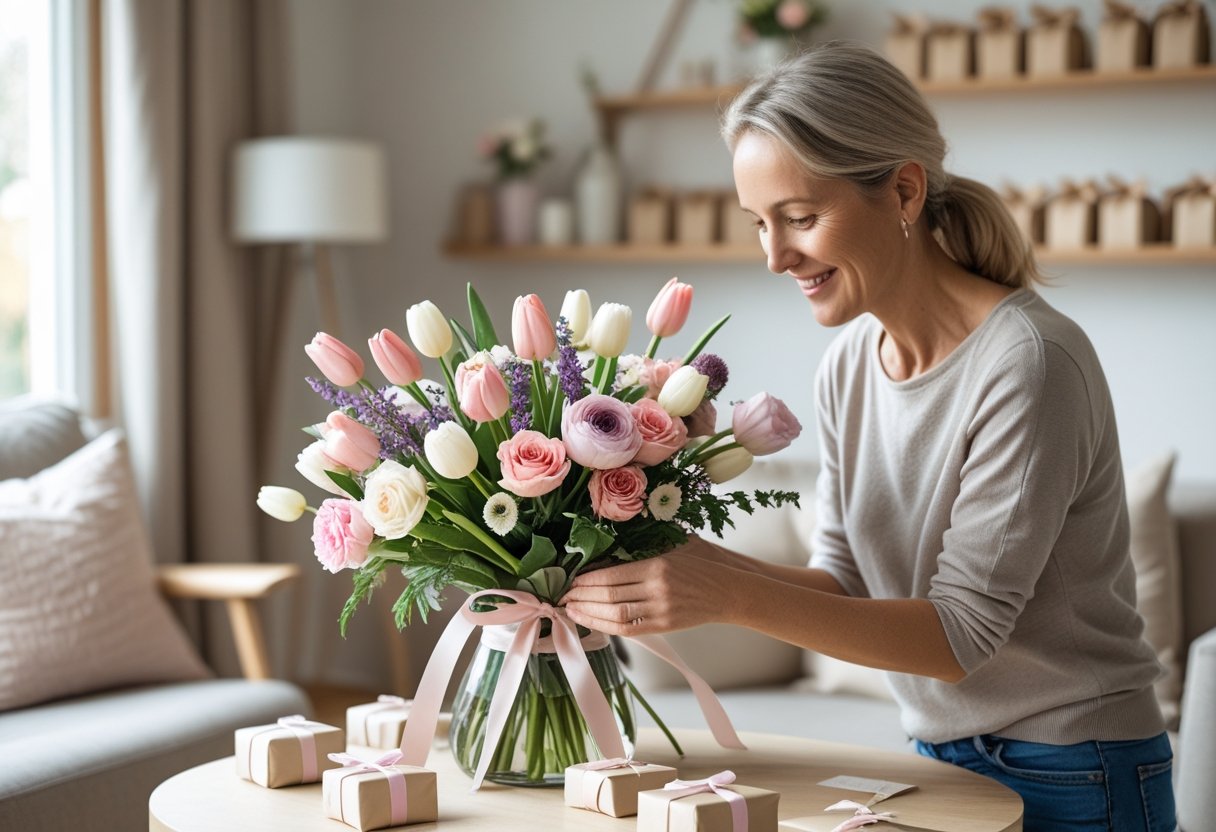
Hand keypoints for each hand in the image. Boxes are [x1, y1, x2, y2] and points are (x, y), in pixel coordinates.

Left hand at [561, 539, 739, 635]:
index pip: (611, 575)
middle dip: (581, 597)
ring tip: (571, 609)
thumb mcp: (674, 543)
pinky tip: (592, 621)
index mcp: (657, 565)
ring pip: (615, 616)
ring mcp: (661, 611)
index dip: (586, 580)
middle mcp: (657, 590)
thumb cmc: (702, 562)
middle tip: (563, 595)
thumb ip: (643, 545)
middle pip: (609, 597)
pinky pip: (629, 630)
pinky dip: (606, 626)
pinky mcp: (664, 626)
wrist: (729, 590)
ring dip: (589, 614)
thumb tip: (603, 549)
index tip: (571, 579)